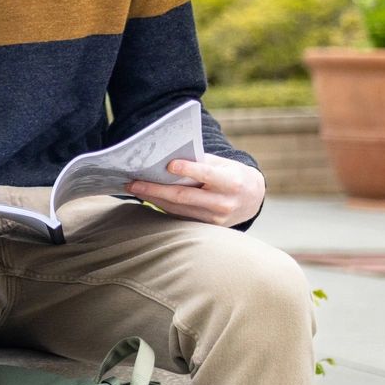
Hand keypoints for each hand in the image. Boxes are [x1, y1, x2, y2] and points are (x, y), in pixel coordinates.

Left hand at [127, 156, 263, 227]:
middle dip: (155, 189)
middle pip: (184, 196)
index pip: (208, 175)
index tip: (169, 164)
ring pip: (177, 208)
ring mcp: (215, 218)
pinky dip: (162, 206)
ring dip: (153, 198)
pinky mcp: (206, 227)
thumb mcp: (224, 165)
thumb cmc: (232, 175)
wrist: (251, 200)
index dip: (189, 169)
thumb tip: (168, 157)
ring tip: (134, 188)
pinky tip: (147, 197)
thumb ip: (201, 162)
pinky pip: (179, 215)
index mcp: (232, 182)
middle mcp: (224, 202)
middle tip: (132, 183)